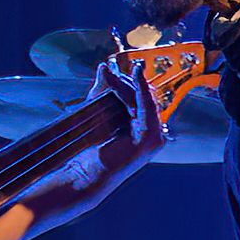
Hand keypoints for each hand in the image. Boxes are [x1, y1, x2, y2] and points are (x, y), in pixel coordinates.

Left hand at [87, 57, 166, 184]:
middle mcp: (154, 132)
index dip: (129, 81)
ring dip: (127, 85)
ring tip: (111, 77)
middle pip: (144, 96)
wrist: (85, 173)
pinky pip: (145, 106)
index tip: (113, 68)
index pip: (143, 97)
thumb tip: (104, 66)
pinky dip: (139, 89)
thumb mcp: (98, 111)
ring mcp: (154, 137)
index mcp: (145, 128)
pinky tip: (130, 76)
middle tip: (108, 72)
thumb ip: (103, 89)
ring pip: (144, 99)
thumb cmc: (90, 147)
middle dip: (126, 82)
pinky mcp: (149, 138)